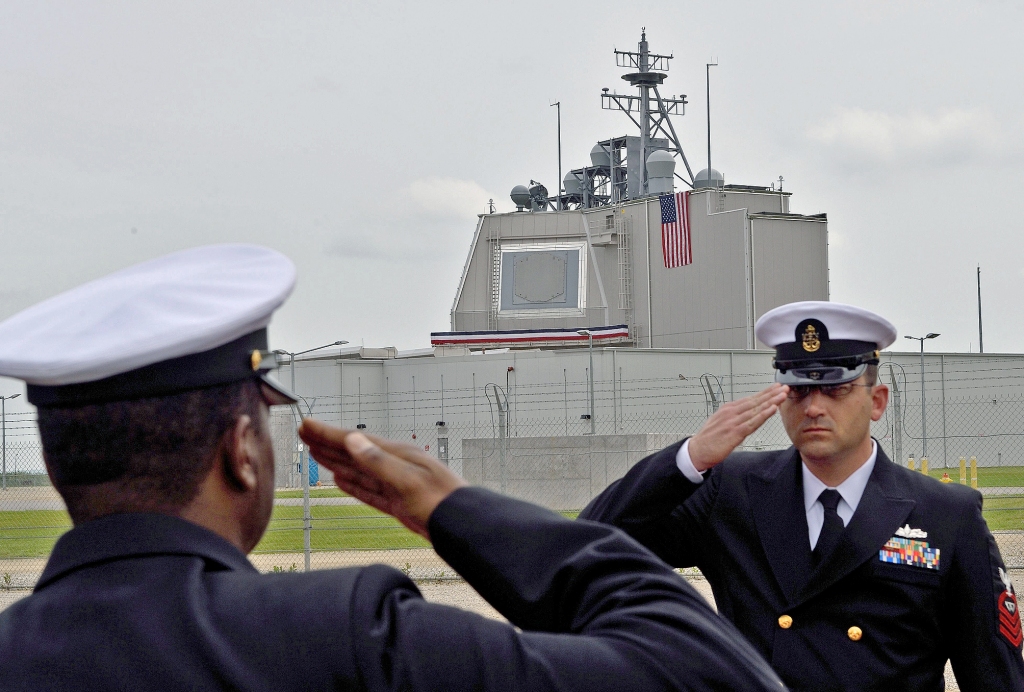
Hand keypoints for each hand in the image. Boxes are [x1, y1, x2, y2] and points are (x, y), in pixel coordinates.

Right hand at [298, 420, 467, 539]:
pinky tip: (341, 480)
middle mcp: (394, 465)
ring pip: (358, 470)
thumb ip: (379, 461)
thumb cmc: (442, 501)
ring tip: (316, 453)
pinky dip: (352, 484)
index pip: (355, 440)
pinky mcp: (397, 503)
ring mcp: (395, 484)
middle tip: (304, 433)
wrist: (463, 526)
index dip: (328, 434)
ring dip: (335, 461)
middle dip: (327, 442)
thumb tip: (354, 440)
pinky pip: (368, 490)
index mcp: (397, 454)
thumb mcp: (407, 480)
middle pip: (354, 451)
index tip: (306, 425)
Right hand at [687, 384, 787, 471]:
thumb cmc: (708, 439)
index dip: (764, 393)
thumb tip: (744, 413)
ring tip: (782, 395)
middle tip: (783, 387)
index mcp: (728, 409)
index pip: (750, 399)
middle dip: (771, 394)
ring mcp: (734, 422)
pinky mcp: (735, 432)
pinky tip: (772, 409)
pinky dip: (763, 414)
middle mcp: (731, 413)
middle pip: (755, 401)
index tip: (775, 388)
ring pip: (756, 409)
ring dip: (771, 401)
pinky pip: (753, 422)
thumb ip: (732, 416)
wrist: (697, 451)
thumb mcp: (719, 422)